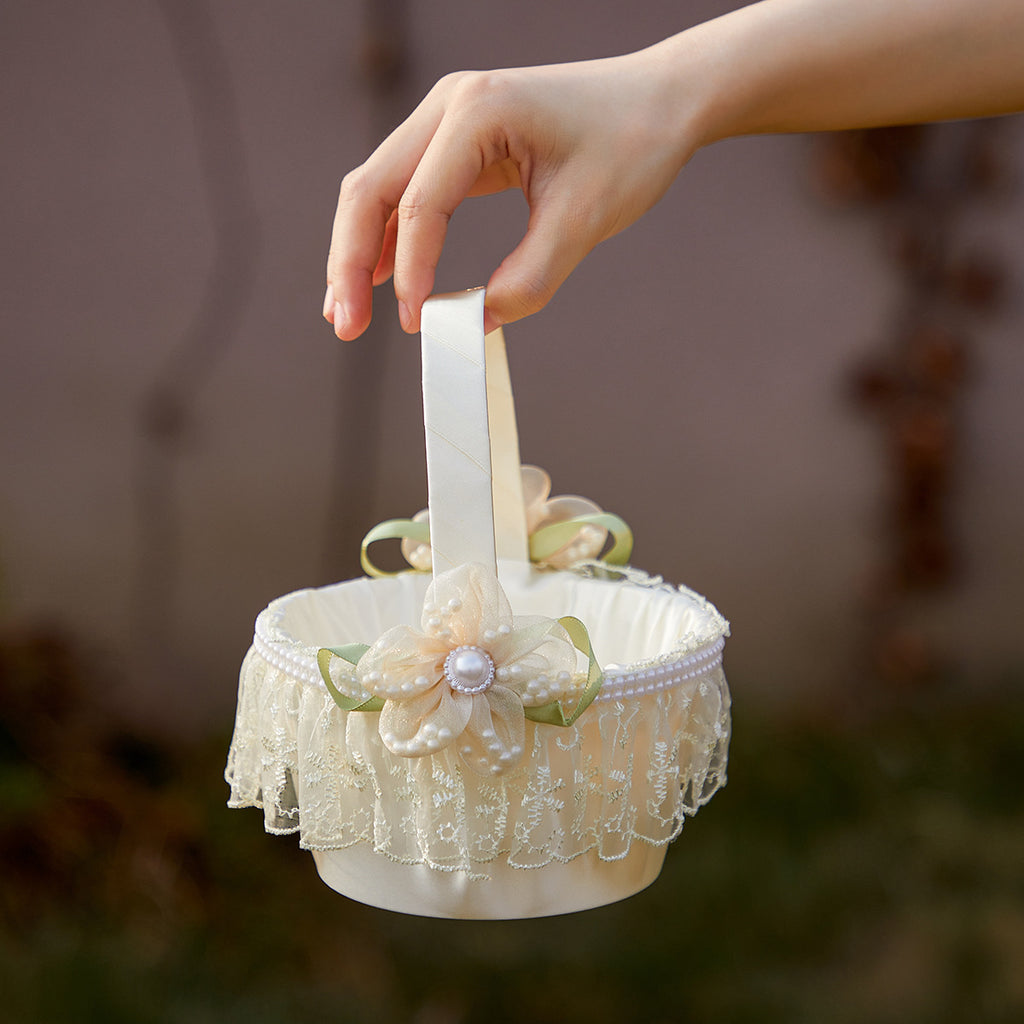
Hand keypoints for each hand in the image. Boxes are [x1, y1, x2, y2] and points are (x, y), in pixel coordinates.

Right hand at [324, 48, 704, 338]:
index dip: (412, 272)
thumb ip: (529, 279)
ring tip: (346, 312)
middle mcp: (450, 105)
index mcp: (479, 111)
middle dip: (351, 262)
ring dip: (360, 252)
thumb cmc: (631, 144)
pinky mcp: (459, 143)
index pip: (420, 203)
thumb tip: (476, 322)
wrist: (660, 102)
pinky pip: (408, 193)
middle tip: (345, 326)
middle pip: (371, 189)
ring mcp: (448, 120)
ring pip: (378, 190)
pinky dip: (392, 239)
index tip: (419, 325)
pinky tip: (382, 280)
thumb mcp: (585, 220)